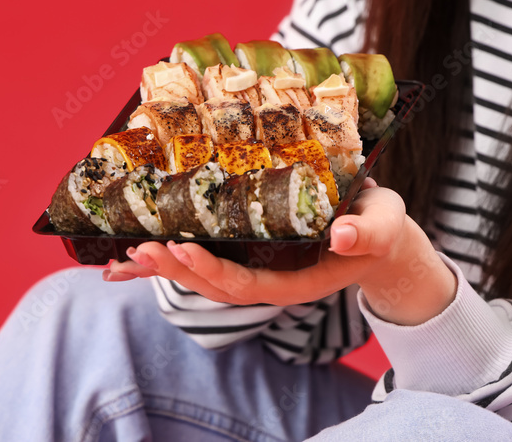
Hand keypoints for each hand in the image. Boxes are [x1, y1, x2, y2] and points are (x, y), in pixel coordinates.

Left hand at [104, 178, 456, 324]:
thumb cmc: (380, 228)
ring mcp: (258, 269)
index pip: (249, 285)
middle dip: (176, 270)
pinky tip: (137, 255)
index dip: (214, 271)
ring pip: (205, 275)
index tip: (184, 249)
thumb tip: (343, 236)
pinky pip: (208, 259)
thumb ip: (366, 233)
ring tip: (128, 254)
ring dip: (167, 266)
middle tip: (138, 250)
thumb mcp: (383, 226)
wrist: (376, 234)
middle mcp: (272, 280)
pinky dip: (173, 258)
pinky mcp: (250, 253)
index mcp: (299, 280)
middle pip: (216, 284)